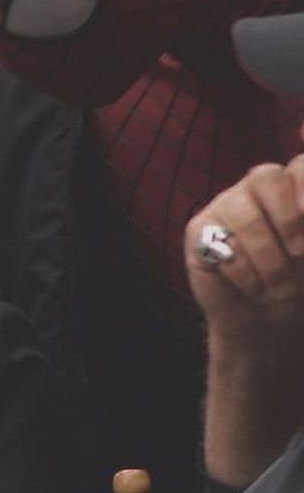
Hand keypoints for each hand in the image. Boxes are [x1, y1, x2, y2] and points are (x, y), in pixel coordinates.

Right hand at [185, 157, 303, 343]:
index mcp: (291, 190)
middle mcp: (256, 192)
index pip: (298, 167)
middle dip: (286, 217)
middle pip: (265, 176)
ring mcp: (225, 208)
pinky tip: (254, 289)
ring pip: (244, 214)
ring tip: (280, 289)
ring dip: (268, 259)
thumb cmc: (300, 285)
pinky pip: (217, 241)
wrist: (268, 325)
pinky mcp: (199, 231)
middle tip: (299, 252)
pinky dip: (244, 273)